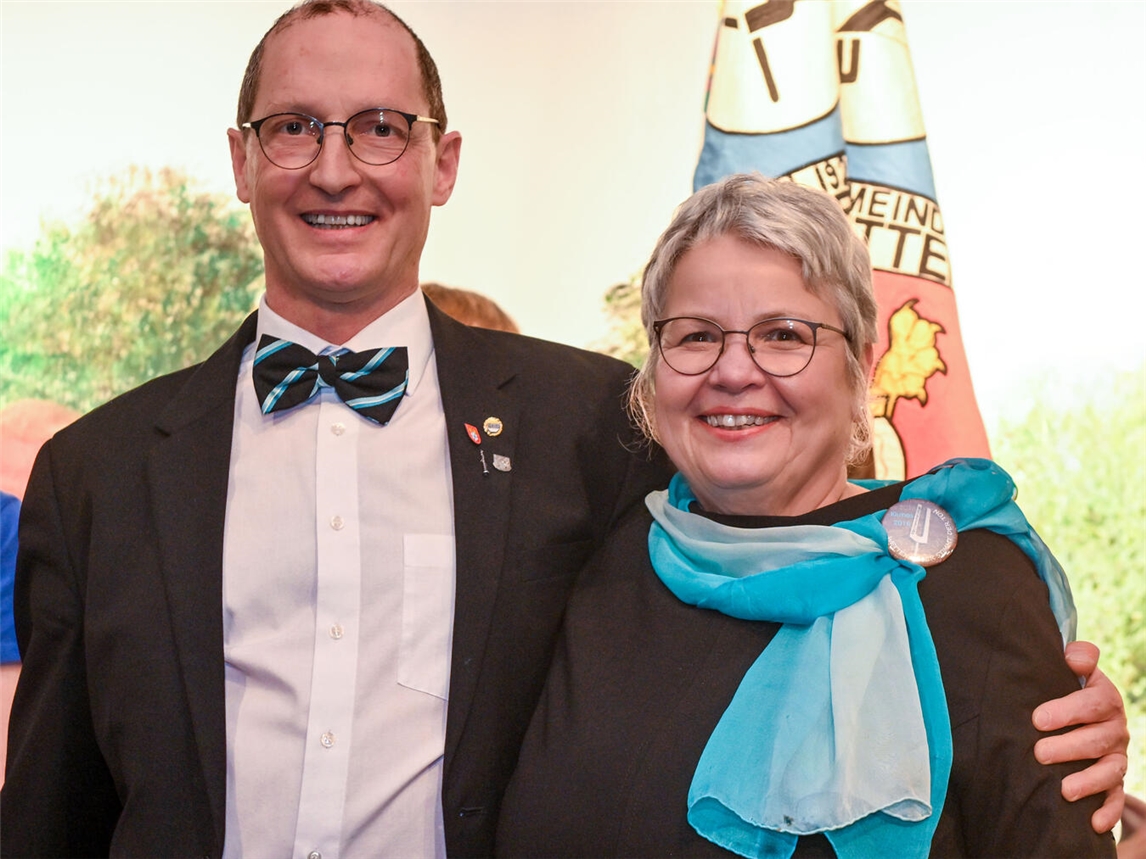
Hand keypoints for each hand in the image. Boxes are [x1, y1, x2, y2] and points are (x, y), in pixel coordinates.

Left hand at [1032, 640, 1128, 832]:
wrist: (1083, 715)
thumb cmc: (1067, 690)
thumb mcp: (1074, 671)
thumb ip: (1079, 658)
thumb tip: (1074, 656)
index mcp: (1105, 699)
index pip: (1095, 703)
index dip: (1068, 710)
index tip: (1038, 718)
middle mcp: (1115, 729)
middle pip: (1098, 740)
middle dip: (1069, 748)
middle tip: (1039, 753)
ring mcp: (1117, 757)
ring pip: (1109, 771)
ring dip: (1088, 782)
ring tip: (1064, 790)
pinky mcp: (1114, 782)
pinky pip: (1116, 798)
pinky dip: (1108, 811)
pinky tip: (1093, 823)